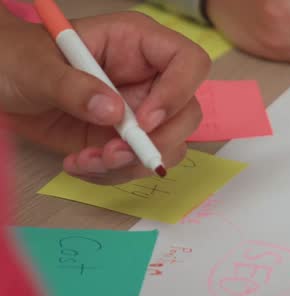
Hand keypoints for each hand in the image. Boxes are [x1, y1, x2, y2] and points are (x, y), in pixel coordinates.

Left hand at [0, 12, 209, 183]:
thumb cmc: (15, 58)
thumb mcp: (36, 66)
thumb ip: (73, 87)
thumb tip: (113, 113)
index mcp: (137, 43)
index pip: (188, 62)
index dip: (178, 92)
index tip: (144, 121)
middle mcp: (149, 79)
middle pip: (187, 113)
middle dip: (155, 141)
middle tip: (113, 152)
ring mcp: (140, 112)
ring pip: (168, 146)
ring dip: (130, 164)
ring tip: (86, 161)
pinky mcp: (124, 140)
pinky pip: (138, 165)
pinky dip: (112, 174)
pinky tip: (79, 163)